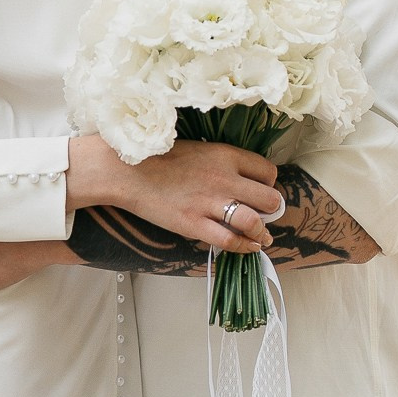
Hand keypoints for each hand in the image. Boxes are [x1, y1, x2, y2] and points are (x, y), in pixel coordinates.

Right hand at [68, 135, 281, 251]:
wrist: (126, 170)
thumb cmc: (158, 157)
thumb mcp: (198, 149)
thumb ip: (221, 162)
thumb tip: (240, 180)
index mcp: (225, 155)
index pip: (267, 172)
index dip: (269, 184)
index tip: (262, 191)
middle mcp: (223, 178)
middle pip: (268, 198)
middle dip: (272, 210)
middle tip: (267, 216)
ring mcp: (209, 203)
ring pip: (254, 222)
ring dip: (263, 233)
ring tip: (263, 237)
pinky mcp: (194, 224)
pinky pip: (229, 240)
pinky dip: (244, 247)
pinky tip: (247, 247)